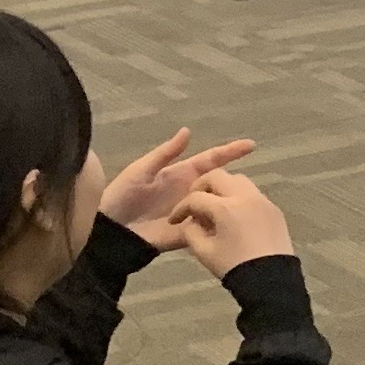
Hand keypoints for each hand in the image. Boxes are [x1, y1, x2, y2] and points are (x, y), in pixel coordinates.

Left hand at [101, 126, 257, 244]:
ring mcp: (191, 213)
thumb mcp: (142, 170)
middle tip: (245, 186)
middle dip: (235, 182)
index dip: (230, 152)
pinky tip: (230, 226)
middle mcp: (191, 193)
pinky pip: (207, 230)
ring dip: (230, 205)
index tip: (252, 144)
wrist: (112, 229)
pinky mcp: (188, 234)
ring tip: (244, 205)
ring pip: (218, 207)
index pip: (211, 160)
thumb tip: (187, 131)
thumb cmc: (123, 195)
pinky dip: (217, 227)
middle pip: (219, 184)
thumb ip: (166, 153)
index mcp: (182, 174)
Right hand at [170, 167, 293, 276]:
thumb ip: (191, 232)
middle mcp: (245, 196)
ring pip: (238, 180)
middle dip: (201, 187)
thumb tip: (192, 221)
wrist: (271, 280)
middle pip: (218, 176)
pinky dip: (239, 198)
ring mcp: (263, 201)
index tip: (175, 220)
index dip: (181, 208)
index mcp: (225, 207)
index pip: (196, 198)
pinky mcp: (274, 209)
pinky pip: (253, 194)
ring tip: (215, 208)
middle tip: (194, 203)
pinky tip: (234, 217)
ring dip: (222, 189)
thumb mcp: (204, 252)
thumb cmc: (234, 267)